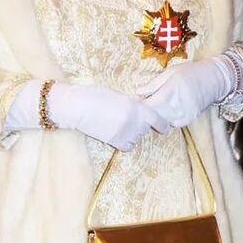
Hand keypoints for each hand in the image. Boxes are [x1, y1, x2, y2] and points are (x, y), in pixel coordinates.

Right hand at [49, 82, 168, 149]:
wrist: (78, 107)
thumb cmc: (95, 96)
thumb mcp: (119, 96)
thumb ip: (132, 105)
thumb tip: (139, 111)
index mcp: (137, 107)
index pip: (157, 120)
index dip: (162, 124)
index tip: (163, 127)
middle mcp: (135, 121)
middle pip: (145, 128)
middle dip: (140, 125)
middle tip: (127, 120)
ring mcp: (126, 133)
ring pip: (137, 138)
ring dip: (132, 134)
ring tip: (118, 126)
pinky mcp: (115, 142)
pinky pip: (128, 146)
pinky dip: (125, 143)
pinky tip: (116, 135)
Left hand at [136, 57, 233, 127]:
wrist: (214, 80)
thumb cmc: (191, 72)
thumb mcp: (170, 72)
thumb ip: (153, 84)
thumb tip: (137, 93)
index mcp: (170, 91)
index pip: (149, 106)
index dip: (140, 107)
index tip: (135, 104)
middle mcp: (177, 106)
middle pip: (153, 117)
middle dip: (146, 113)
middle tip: (143, 106)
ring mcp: (183, 115)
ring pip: (161, 122)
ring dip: (156, 117)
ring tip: (156, 105)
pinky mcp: (188, 120)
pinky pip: (171, 123)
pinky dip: (166, 119)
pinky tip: (168, 109)